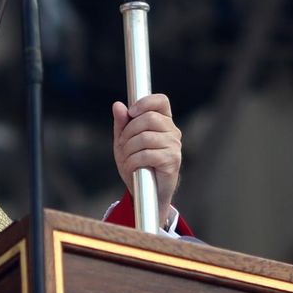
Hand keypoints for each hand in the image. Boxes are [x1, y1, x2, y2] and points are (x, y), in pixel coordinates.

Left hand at [112, 94, 182, 224]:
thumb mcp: (124, 141)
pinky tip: (132, 167)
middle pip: (149, 118)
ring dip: (129, 149)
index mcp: (163, 122)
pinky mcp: (172, 161)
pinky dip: (133, 161)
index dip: (145, 102)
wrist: (146, 191)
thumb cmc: (137, 164)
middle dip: (129, 131)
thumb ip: (122, 123)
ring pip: (145, 137)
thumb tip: (118, 105)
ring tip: (126, 158)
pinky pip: (147, 154)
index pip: (161, 101)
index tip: (131, 112)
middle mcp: (172, 132)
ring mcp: (174, 146)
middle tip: (122, 145)